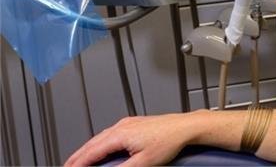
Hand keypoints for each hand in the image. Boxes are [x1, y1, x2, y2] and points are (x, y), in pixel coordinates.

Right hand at [65, 111, 202, 166]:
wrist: (187, 127)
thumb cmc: (170, 140)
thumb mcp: (143, 163)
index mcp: (120, 134)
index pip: (91, 152)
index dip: (78, 164)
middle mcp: (122, 126)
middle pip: (92, 143)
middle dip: (78, 157)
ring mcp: (128, 123)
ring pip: (100, 138)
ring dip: (88, 150)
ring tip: (79, 161)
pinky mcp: (135, 124)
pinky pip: (110, 134)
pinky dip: (99, 144)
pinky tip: (100, 149)